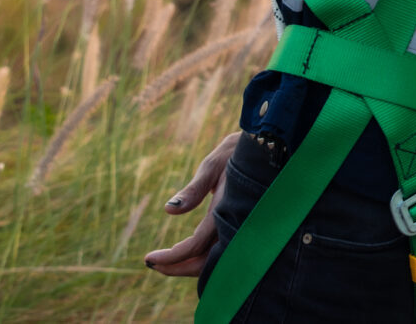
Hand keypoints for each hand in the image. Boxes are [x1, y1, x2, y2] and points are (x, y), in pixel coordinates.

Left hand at [143, 131, 239, 277]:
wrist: (267, 148)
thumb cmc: (236, 153)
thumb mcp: (212, 166)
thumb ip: (193, 191)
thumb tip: (168, 210)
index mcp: (227, 209)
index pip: (197, 245)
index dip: (172, 257)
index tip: (148, 258)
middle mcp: (237, 224)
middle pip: (205, 262)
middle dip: (176, 267)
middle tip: (151, 263)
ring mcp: (241, 228)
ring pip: (214, 261)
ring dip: (187, 264)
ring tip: (162, 262)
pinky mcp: (240, 227)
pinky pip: (220, 251)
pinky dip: (200, 257)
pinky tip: (185, 253)